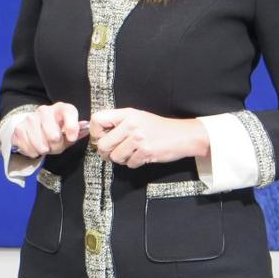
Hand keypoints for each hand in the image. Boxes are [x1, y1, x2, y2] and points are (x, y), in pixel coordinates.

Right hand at [11, 103, 86, 159]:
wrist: (33, 127)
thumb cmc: (56, 130)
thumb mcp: (69, 131)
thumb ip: (77, 132)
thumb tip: (85, 129)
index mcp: (61, 108)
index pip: (68, 112)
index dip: (71, 126)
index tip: (72, 138)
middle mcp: (45, 110)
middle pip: (53, 135)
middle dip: (56, 146)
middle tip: (55, 145)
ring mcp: (30, 118)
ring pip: (40, 145)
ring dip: (44, 150)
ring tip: (45, 146)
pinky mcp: (19, 128)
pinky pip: (28, 148)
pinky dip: (33, 152)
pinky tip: (34, 146)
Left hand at [90, 108, 208, 168]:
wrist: (183, 135)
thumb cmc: (158, 127)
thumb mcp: (137, 117)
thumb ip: (118, 123)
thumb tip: (97, 136)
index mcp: (126, 114)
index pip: (97, 120)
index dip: (95, 132)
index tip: (101, 137)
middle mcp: (131, 125)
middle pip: (102, 143)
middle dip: (105, 152)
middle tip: (113, 151)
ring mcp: (138, 139)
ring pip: (114, 156)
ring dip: (121, 158)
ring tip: (130, 153)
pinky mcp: (146, 152)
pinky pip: (129, 163)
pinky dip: (133, 163)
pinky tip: (140, 156)